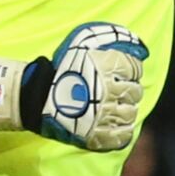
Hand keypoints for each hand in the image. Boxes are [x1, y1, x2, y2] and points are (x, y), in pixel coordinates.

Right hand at [0, 22, 147, 150]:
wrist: (38, 95)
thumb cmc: (62, 67)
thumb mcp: (83, 43)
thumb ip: (107, 40)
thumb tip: (136, 45)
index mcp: (108, 66)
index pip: (135, 69)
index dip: (132, 71)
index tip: (123, 74)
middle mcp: (109, 89)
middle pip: (135, 92)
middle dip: (129, 91)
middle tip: (118, 92)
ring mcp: (104, 114)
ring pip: (130, 114)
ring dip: (126, 110)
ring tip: (116, 108)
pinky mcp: (98, 134)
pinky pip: (121, 135)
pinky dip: (122, 131)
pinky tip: (116, 125)